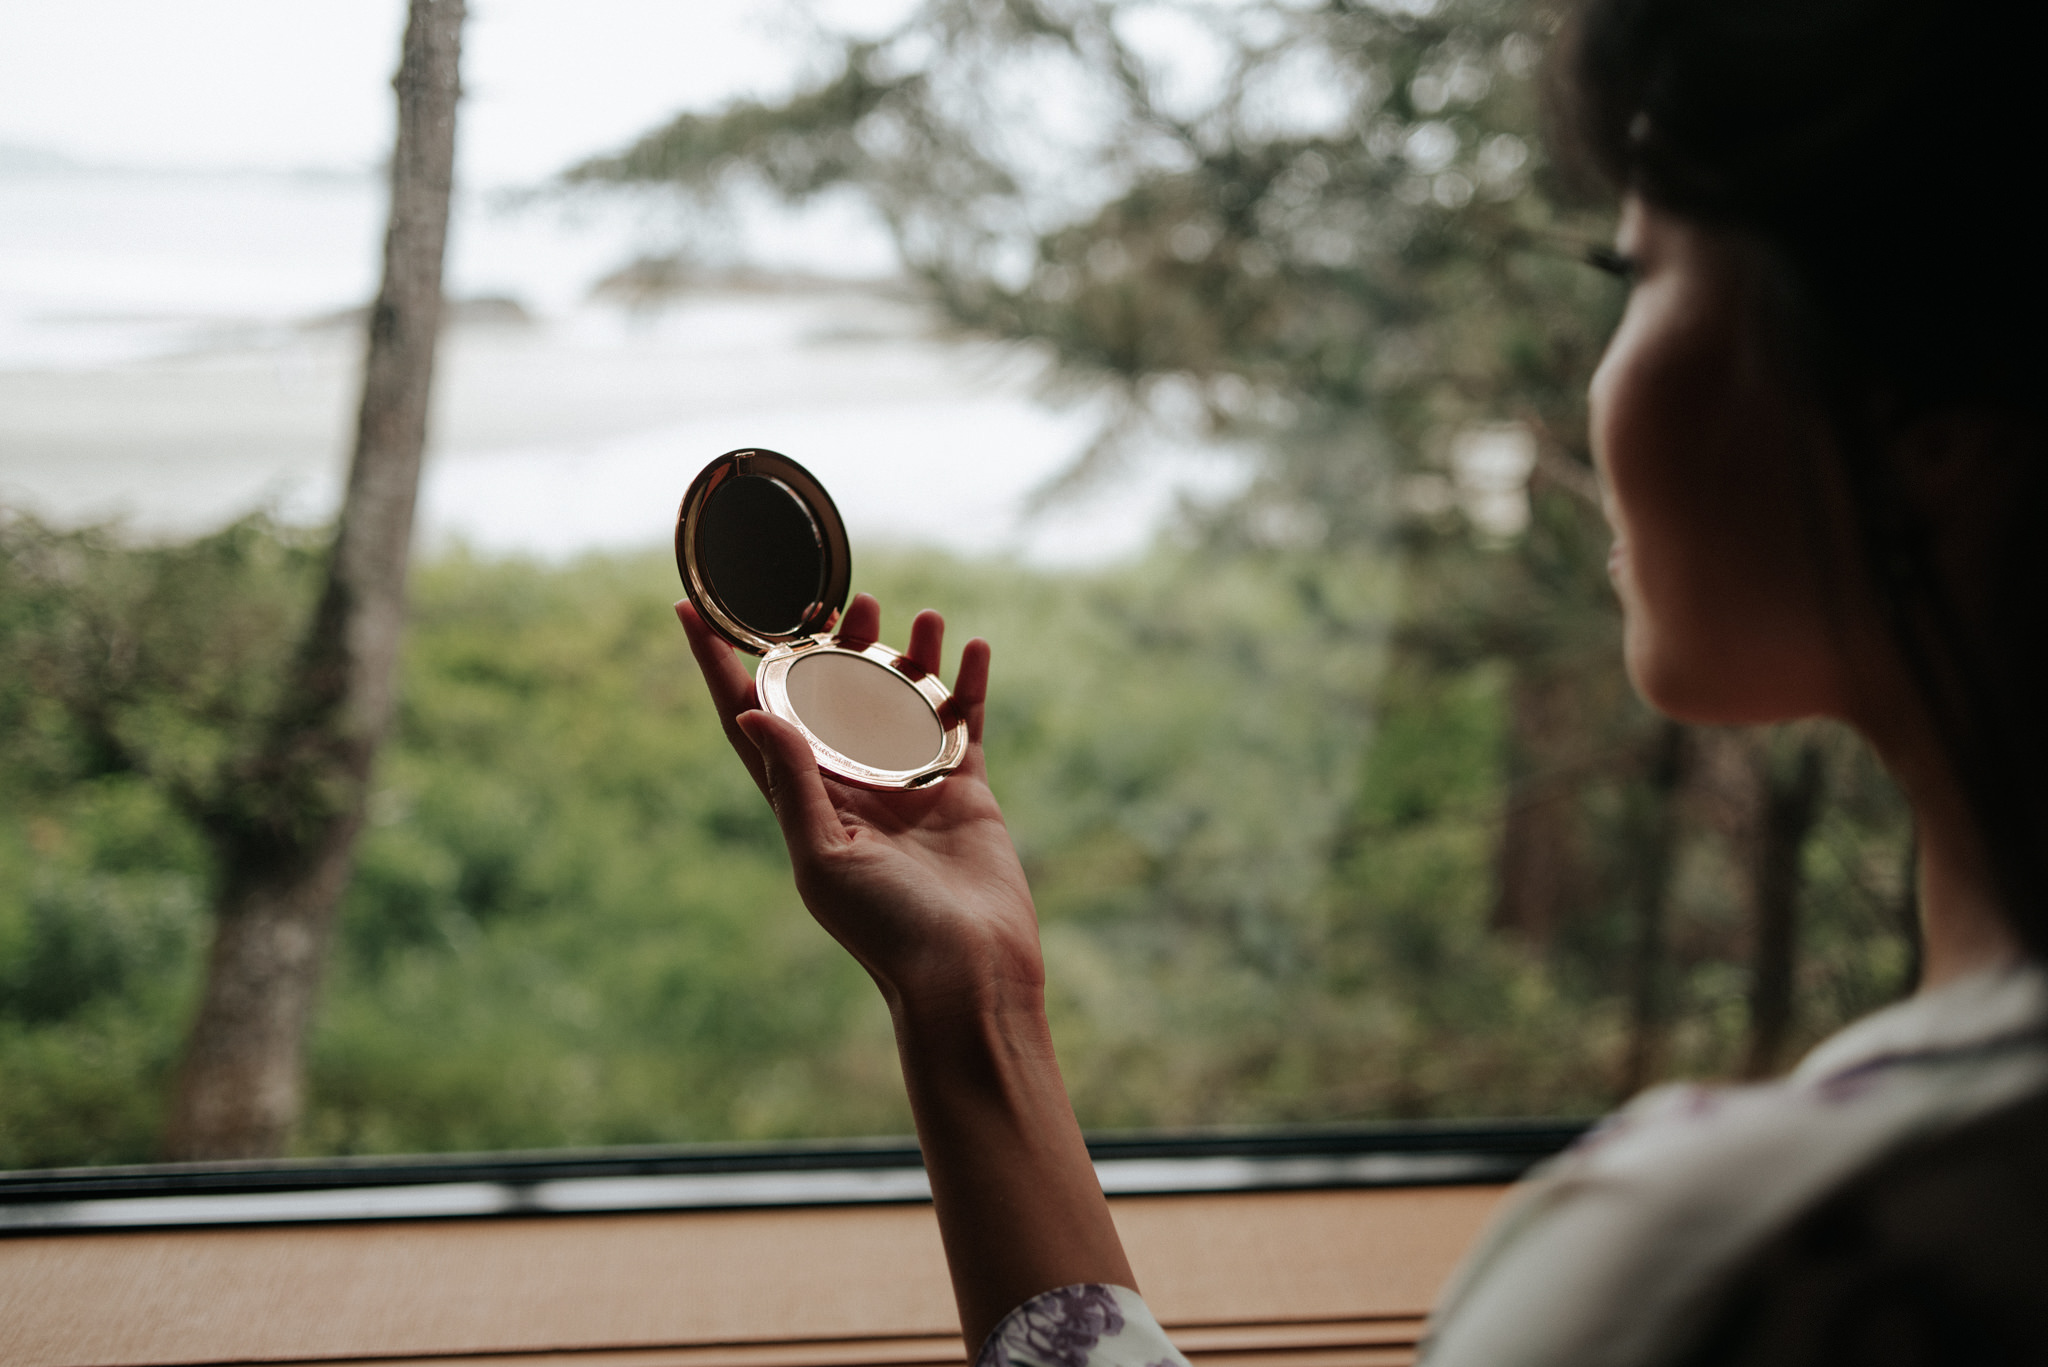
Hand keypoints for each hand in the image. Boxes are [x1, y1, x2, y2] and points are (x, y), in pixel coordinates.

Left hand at [680, 594, 1134, 1349]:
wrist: (968, 975)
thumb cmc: (887, 930)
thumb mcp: (824, 859)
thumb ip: (793, 783)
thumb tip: (749, 714)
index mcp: (805, 800)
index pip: (750, 718)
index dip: (717, 666)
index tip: (689, 611)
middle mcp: (853, 785)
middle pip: (835, 695)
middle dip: (835, 643)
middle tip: (845, 597)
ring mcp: (909, 784)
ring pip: (902, 698)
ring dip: (906, 654)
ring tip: (915, 612)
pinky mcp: (961, 790)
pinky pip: (962, 721)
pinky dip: (967, 683)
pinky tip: (970, 645)